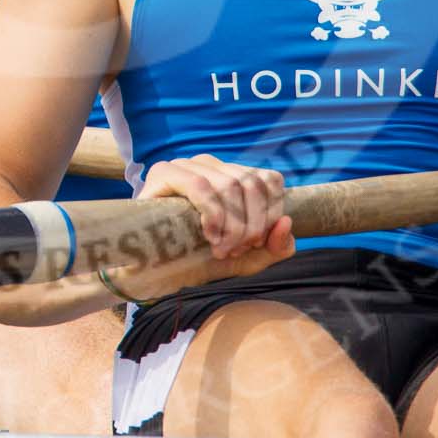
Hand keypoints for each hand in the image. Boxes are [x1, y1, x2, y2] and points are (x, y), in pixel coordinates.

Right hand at [107, 156, 294, 301]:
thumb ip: (273, 247)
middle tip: (236, 252)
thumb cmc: (197, 262)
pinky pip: (201, 186)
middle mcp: (211, 164)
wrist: (149, 274)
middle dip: (252, 224)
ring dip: (233, 225)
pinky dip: (213, 215)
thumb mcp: (245, 259)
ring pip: (230, 185)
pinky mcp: (163, 173)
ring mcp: (186, 165)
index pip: (269, 179)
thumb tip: (287, 222)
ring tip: (221, 249)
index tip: (257, 244)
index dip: (271, 213)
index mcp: (232, 176)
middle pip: (252, 183)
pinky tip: (209, 237)